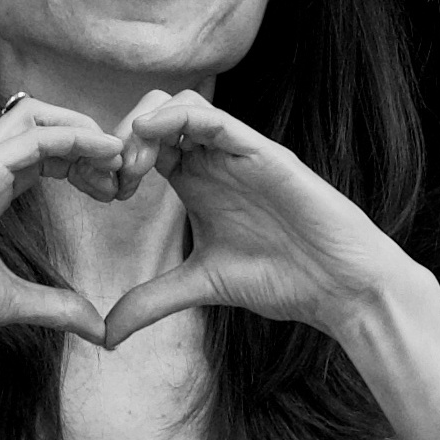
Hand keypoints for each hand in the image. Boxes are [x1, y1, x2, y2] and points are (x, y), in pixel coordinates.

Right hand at [0, 93, 139, 355]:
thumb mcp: (12, 301)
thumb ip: (55, 306)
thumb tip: (96, 327)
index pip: (36, 152)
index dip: (77, 160)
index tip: (110, 188)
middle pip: (36, 122)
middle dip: (83, 136)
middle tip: (120, 169)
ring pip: (33, 116)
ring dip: (81, 130)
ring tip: (117, 156)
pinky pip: (32, 138)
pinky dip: (72, 138)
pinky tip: (103, 152)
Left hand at [87, 85, 404, 354]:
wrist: (339, 287)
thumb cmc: (282, 278)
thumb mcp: (201, 285)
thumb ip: (152, 300)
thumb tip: (106, 335)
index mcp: (196, 180)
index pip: (142, 145)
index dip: (112, 160)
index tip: (100, 193)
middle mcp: (214, 159)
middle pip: (152, 114)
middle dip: (120, 138)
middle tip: (110, 180)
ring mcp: (237, 152)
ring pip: (180, 103)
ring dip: (143, 126)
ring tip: (131, 168)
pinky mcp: (262, 153)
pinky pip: (215, 118)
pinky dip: (177, 118)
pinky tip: (151, 138)